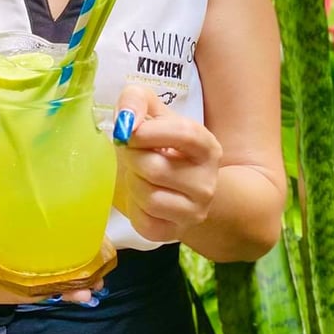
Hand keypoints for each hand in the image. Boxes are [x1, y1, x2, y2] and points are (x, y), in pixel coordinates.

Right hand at [0, 174, 98, 304]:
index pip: (6, 288)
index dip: (35, 290)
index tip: (61, 285)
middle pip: (26, 291)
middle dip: (59, 289)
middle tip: (91, 285)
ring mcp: (3, 268)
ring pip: (35, 283)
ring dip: (66, 282)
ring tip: (96, 280)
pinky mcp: (13, 256)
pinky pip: (37, 268)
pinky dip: (61, 267)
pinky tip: (86, 263)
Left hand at [113, 86, 222, 243]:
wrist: (174, 184)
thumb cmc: (160, 143)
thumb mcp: (152, 112)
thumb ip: (136, 100)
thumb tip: (126, 121)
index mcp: (207, 146)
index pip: (184, 134)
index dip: (149, 132)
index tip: (127, 131)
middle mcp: (207, 181)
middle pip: (156, 168)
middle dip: (132, 158)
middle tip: (130, 153)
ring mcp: (195, 211)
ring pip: (149, 197)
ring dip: (133, 182)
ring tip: (138, 174)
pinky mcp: (175, 233)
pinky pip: (145, 222)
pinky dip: (134, 208)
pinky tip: (141, 197)